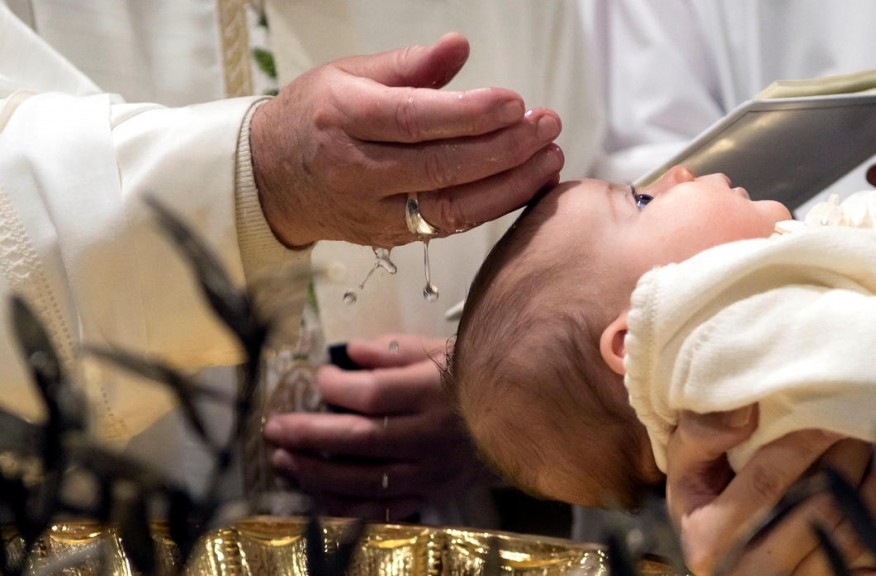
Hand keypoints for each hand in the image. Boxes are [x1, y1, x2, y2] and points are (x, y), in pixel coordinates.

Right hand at [250, 32, 563, 247]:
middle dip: (503, 149)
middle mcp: (355, 170)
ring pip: (450, 207)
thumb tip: (458, 47)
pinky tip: (526, 183)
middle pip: (439, 167)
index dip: (469, 114)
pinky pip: (450, 226)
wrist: (274, 178)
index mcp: (342, 119)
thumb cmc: (317, 117)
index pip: (413, 120)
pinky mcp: (390, 236)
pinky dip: (494, 205)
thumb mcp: (349, 74)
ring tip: (548, 158)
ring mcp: (373, 211)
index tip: (515, 103)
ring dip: (509, 185)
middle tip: (546, 126)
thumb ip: (409, 65)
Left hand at [262, 334, 492, 519]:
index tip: (319, 376)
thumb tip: (349, 353)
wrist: (526, 417)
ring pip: (364, 480)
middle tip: (273, 428)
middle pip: (358, 440)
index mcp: (433, 391)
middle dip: (308, 435)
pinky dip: (347, 508)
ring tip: (283, 461)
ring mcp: (431, 471)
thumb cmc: (480, 375)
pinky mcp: (432, 493)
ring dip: (317, 473)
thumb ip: (395, 350)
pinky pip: (384, 509)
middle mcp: (430, 435)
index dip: (336, 387)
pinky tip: (318, 497)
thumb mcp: (443, 349)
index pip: (372, 394)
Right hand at [665, 409, 875, 575]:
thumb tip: (745, 411)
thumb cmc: (702, 499)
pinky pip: (870, 557)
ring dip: (874, 481)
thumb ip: (701, 435)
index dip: (802, 443)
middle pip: (819, 508)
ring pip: (852, 534)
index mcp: (707, 540)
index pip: (767, 483)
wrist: (721, 554)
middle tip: (862, 417)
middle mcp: (749, 573)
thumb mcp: (684, 466)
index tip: (830, 409)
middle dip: (847, 457)